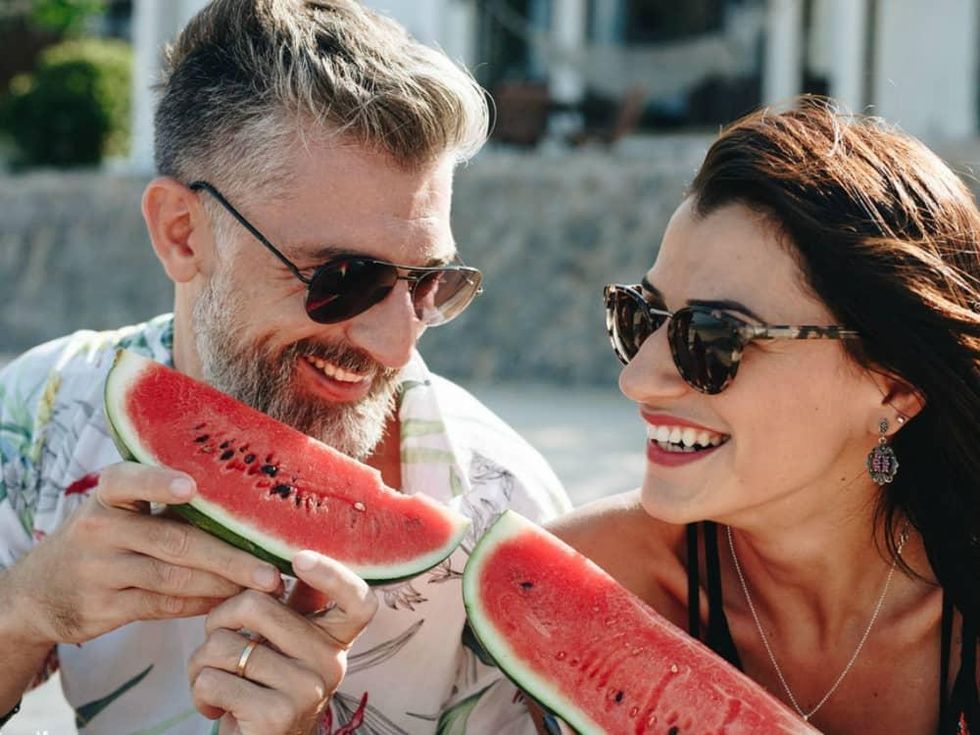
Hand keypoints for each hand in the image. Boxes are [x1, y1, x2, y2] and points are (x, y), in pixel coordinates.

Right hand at [5, 462, 282, 647]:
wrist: (40, 590)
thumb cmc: (105, 537)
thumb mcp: (120, 509)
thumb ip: (165, 502)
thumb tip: (247, 501)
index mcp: (108, 494)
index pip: (129, 481)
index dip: (159, 483)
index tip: (191, 488)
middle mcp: (100, 529)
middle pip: (175, 541)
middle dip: (230, 557)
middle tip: (270, 570)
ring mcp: (100, 571)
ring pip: (173, 578)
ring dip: (223, 584)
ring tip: (263, 587)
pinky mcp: (104, 607)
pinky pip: (163, 606)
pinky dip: (201, 604)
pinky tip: (229, 602)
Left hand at [187, 551, 377, 734]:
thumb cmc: (261, 690)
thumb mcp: (282, 646)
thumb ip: (288, 607)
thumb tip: (289, 552)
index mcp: (335, 639)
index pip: (358, 600)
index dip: (332, 574)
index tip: (299, 558)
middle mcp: (332, 662)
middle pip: (256, 605)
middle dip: (218, 620)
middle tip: (218, 644)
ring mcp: (308, 689)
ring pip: (224, 645)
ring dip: (201, 664)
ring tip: (216, 681)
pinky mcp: (277, 714)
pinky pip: (213, 679)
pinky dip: (199, 692)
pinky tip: (215, 706)